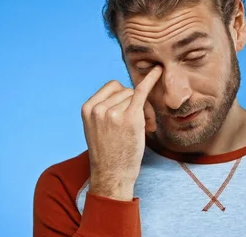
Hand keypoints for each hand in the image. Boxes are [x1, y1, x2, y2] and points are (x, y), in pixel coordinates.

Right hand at [81, 66, 161, 200]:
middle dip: (135, 103)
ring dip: (145, 110)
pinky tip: (158, 71)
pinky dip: (151, 79)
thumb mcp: (97, 127)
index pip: (112, 88)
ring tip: (145, 128)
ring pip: (135, 95)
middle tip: (143, 124)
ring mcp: (114, 112)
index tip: (129, 112)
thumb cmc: (108, 152)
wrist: (112, 174)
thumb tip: (128, 91)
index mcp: (88, 108)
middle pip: (125, 90)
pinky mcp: (130, 118)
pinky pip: (141, 92)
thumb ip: (105, 108)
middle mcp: (99, 108)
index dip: (123, 97)